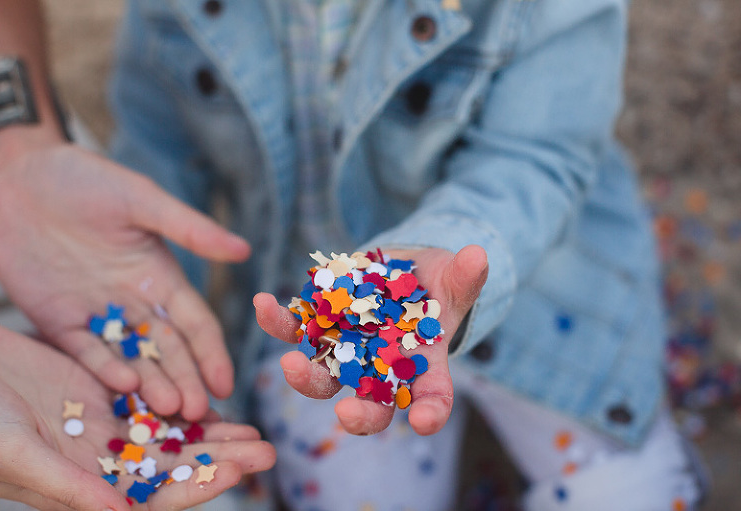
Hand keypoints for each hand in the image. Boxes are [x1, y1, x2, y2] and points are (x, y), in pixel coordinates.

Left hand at [0, 136, 249, 420]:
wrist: (16, 177)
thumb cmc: (85, 179)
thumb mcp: (142, 200)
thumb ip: (190, 229)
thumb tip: (244, 249)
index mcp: (161, 276)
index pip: (195, 323)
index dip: (211, 354)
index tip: (225, 384)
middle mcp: (135, 302)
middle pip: (167, 350)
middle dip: (185, 381)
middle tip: (198, 413)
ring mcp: (98, 314)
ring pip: (131, 358)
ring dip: (150, 384)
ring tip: (167, 410)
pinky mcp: (59, 321)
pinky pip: (84, 351)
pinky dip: (103, 369)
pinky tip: (123, 384)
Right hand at [0, 318, 274, 510]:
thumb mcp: (14, 450)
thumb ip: (66, 484)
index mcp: (77, 487)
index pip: (149, 497)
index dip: (195, 487)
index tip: (236, 473)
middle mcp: (95, 461)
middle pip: (170, 465)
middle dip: (219, 459)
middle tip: (267, 451)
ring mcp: (99, 424)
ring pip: (167, 433)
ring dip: (210, 432)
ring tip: (253, 429)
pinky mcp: (99, 389)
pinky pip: (149, 398)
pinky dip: (181, 398)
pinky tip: (213, 397)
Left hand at [254, 244, 487, 435]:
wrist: (399, 272)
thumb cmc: (434, 286)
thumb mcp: (452, 282)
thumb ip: (463, 277)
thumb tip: (479, 255)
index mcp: (420, 368)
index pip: (431, 398)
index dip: (430, 412)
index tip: (426, 422)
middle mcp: (378, 370)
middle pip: (368, 404)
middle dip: (359, 414)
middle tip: (347, 413)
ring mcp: (343, 352)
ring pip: (322, 376)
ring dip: (305, 376)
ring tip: (289, 366)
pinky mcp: (317, 326)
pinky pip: (293, 329)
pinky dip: (277, 320)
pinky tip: (264, 303)